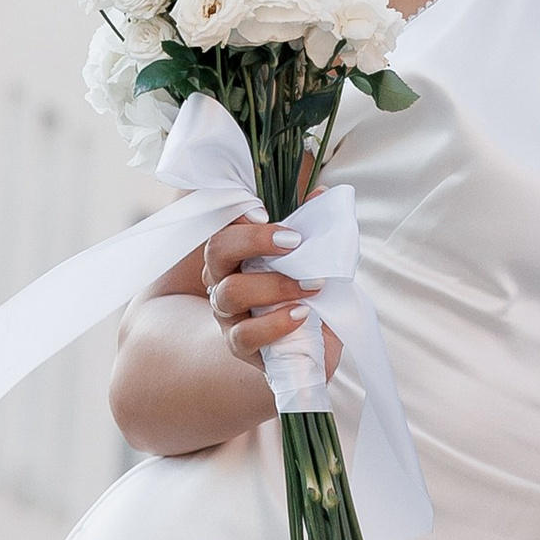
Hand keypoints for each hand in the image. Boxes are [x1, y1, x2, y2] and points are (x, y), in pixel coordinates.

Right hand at [197, 216, 343, 382]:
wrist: (315, 345)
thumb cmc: (306, 294)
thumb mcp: (310, 260)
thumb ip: (310, 229)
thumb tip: (322, 194)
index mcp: (236, 252)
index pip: (225, 224)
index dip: (238, 215)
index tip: (266, 213)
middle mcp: (223, 278)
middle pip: (217, 250)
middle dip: (254, 241)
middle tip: (294, 242)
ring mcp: (227, 314)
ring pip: (231, 291)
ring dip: (275, 285)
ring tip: (312, 285)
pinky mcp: (239, 345)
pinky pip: (245, 334)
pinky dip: (274, 323)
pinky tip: (300, 314)